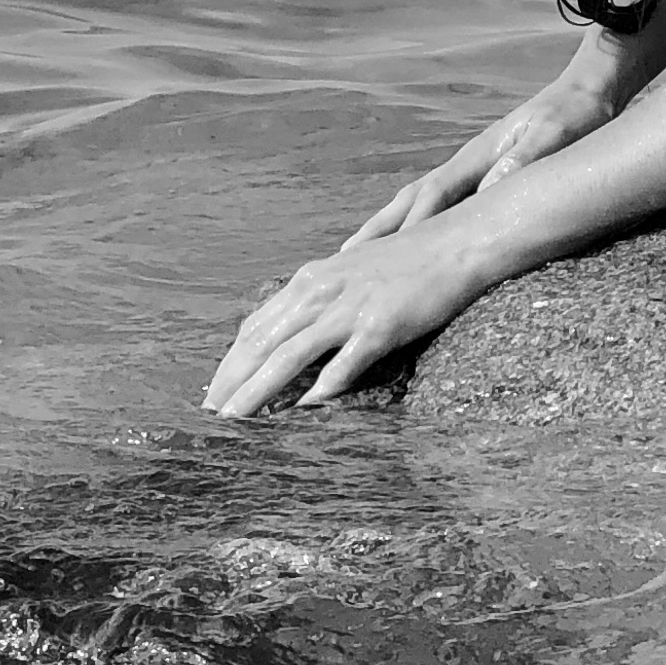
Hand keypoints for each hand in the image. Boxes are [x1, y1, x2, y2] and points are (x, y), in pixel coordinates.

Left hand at [203, 219, 493, 418]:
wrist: (457, 240)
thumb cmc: (410, 259)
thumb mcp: (354, 272)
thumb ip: (324, 297)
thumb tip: (301, 327)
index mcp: (310, 280)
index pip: (254, 328)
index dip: (229, 363)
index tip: (213, 393)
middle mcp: (321, 292)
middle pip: (260, 344)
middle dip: (229, 384)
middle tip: (207, 419)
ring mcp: (349, 308)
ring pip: (288, 356)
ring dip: (256, 393)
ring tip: (234, 424)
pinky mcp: (380, 325)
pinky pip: (343, 364)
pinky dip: (319, 391)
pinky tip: (301, 414)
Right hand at [339, 78, 613, 247]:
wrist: (586, 89)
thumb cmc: (573, 114)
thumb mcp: (553, 135)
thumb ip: (523, 159)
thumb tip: (489, 189)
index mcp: (477, 155)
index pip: (434, 194)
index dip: (409, 226)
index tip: (382, 258)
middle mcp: (464, 162)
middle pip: (411, 200)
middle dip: (378, 230)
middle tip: (342, 260)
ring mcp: (469, 168)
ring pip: (417, 202)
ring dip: (388, 227)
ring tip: (356, 254)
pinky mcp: (481, 174)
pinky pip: (438, 205)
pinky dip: (414, 223)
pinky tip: (407, 243)